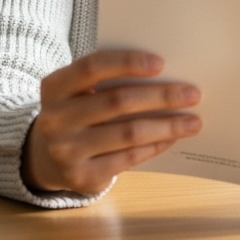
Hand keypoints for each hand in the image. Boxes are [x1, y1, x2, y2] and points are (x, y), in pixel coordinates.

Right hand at [21, 49, 201, 194]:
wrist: (46, 155)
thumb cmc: (78, 109)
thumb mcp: (80, 89)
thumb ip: (109, 78)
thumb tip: (166, 74)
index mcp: (55, 86)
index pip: (93, 67)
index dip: (128, 62)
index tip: (161, 63)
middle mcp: (55, 119)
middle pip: (118, 101)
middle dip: (161, 96)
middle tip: (193, 93)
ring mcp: (66, 151)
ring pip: (128, 133)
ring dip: (167, 126)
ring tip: (193, 121)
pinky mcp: (81, 177)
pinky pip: (127, 158)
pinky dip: (154, 146)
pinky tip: (172, 138)